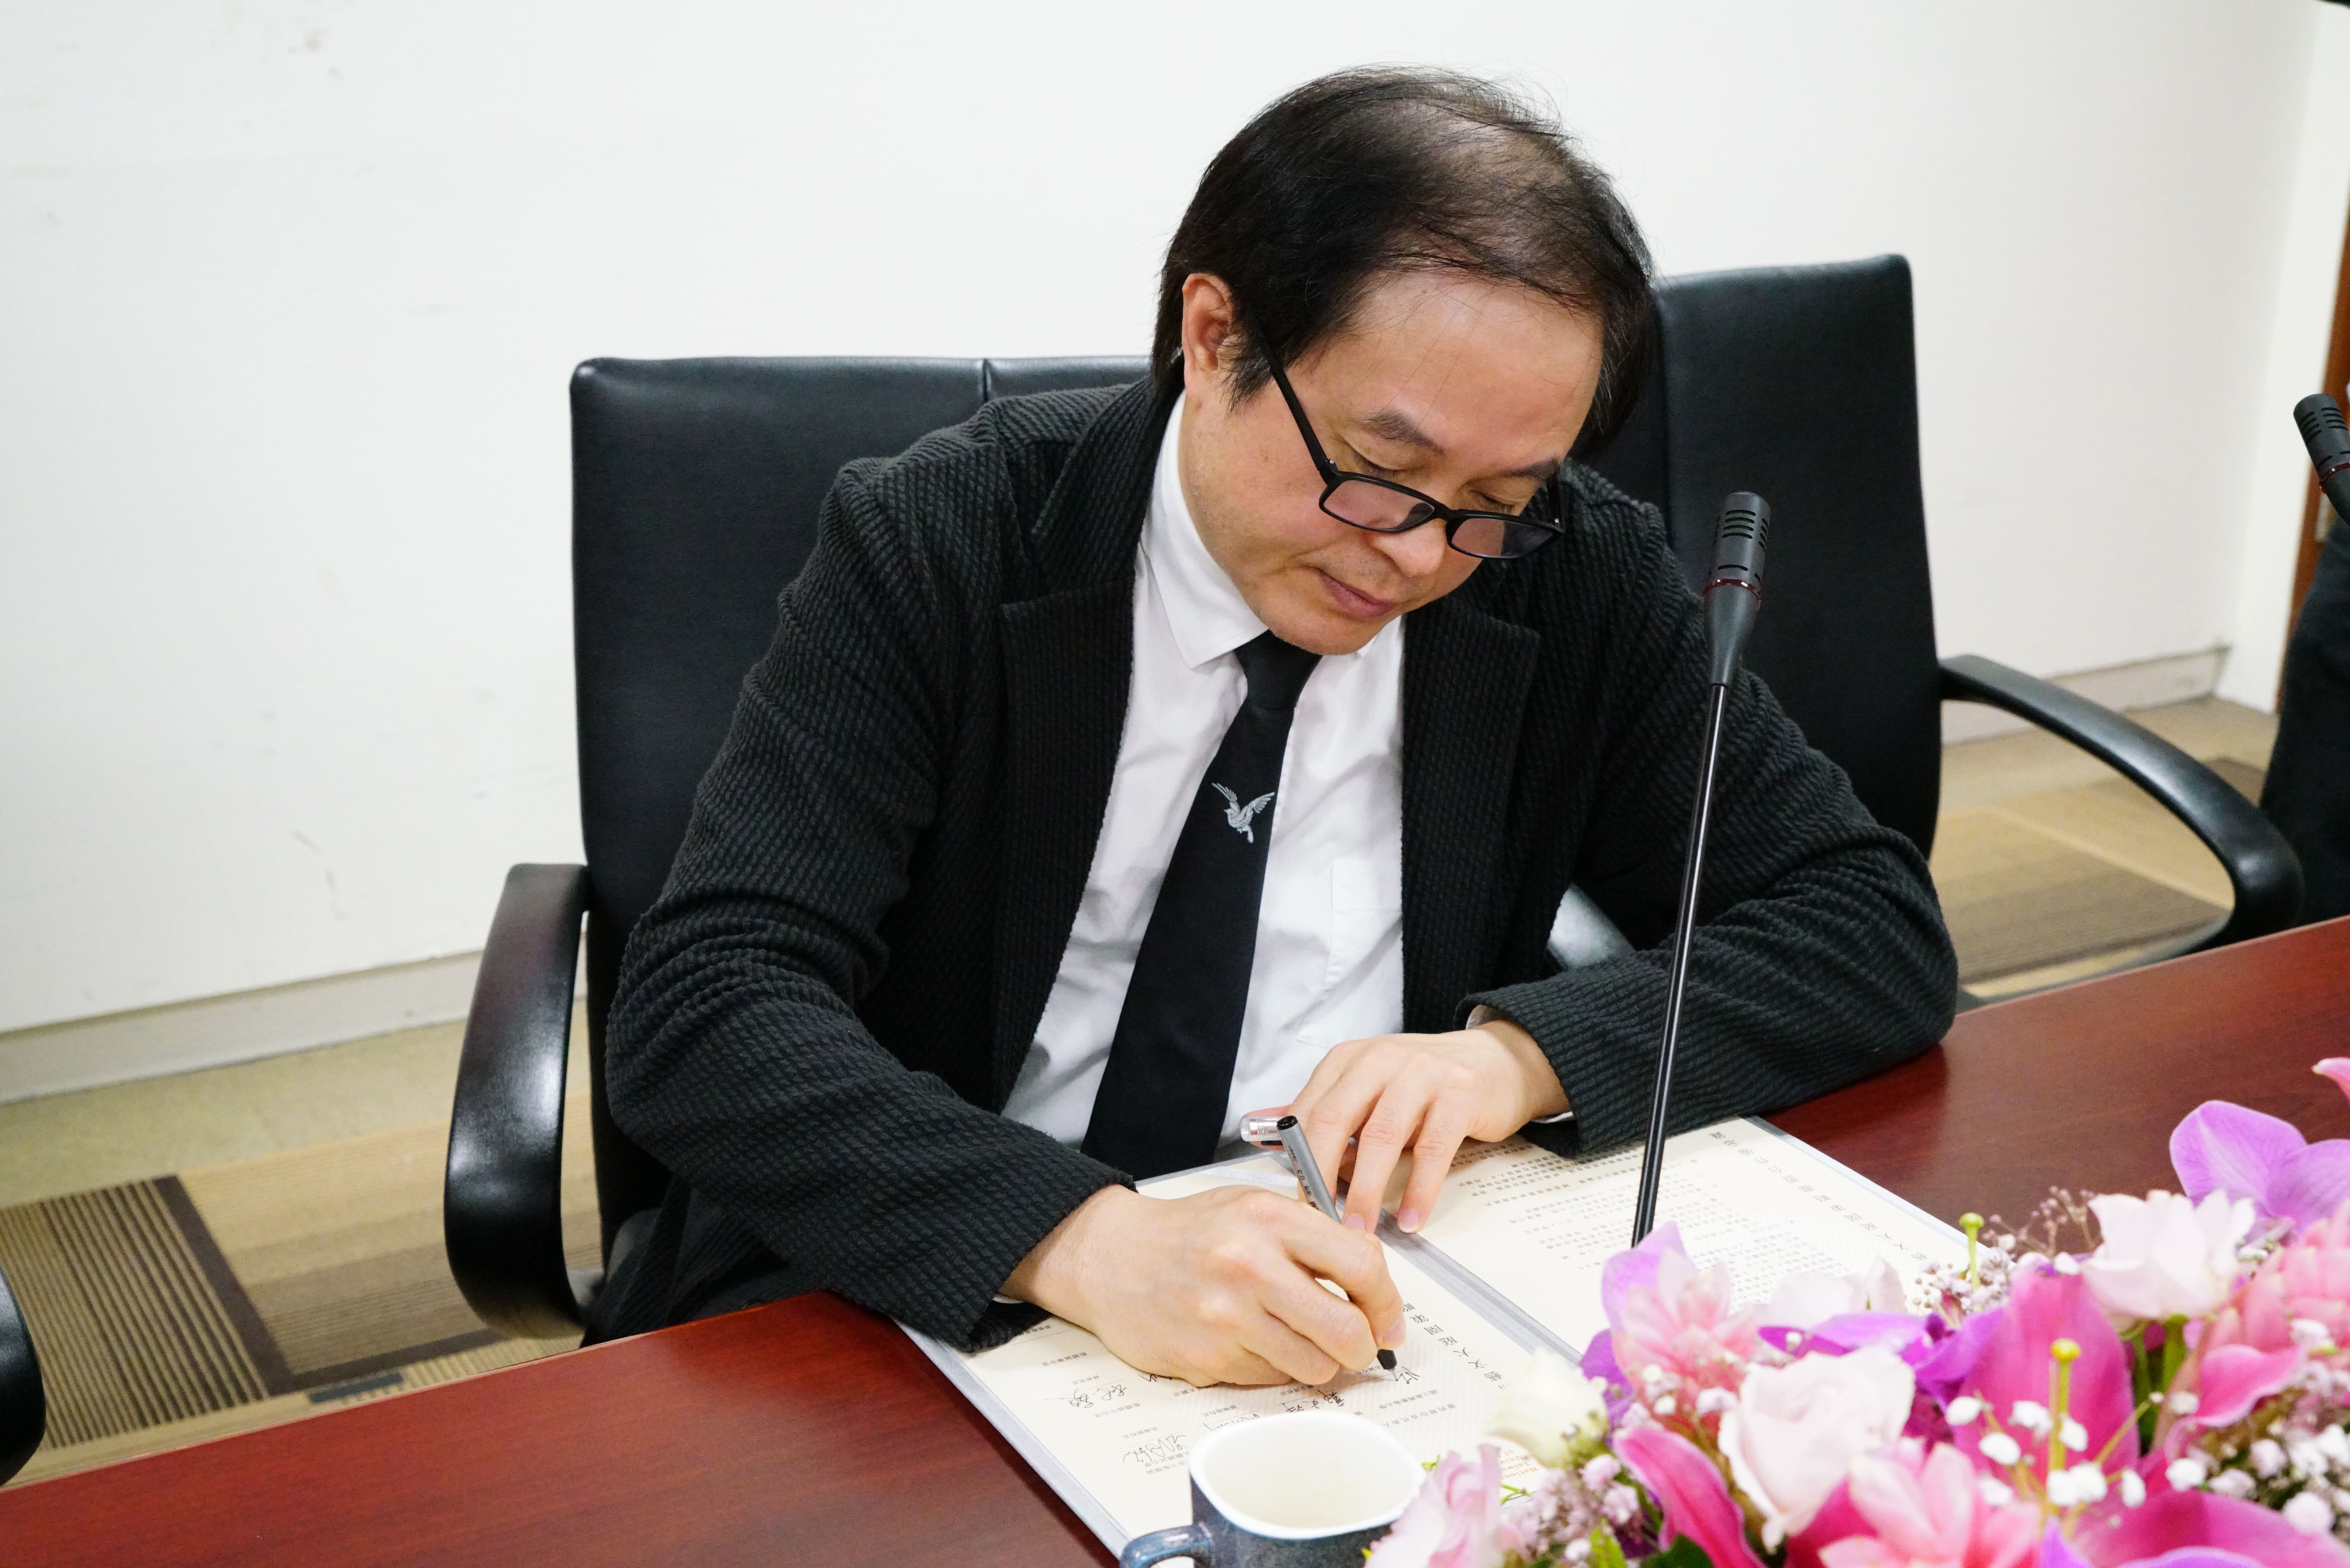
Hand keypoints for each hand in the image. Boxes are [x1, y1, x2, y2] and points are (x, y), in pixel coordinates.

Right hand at [1001, 1184, 1405, 1386]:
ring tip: (1300, 1341)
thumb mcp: (1253, 1209)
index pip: (1363, 1266)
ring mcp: (1227, 1317)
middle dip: (1364, 1347)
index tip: (1386, 1318)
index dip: (1387, 1302)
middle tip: (1358, 1345)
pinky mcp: (1207, 1358)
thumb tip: (1374, 1295)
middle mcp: (1250, 1265)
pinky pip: (1271, 1380)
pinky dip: (1274, 1369)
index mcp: (1270, 1218)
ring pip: (1315, 1367)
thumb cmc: (1189, 1233)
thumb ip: (1312, 1240)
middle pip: (1347, 1331)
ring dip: (1320, 1363)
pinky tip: (1252, 1343)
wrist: (1108, 1257)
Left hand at [1291, 1019, 1565, 1234]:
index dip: (1297, 1160)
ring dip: (1367, 1190)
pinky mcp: (1460, 1093)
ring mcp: (1422, 1073)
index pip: (1309, 1109)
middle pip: (1335, 1118)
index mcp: (1349, 1059)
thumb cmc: (1427, 1083)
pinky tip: (1412, 1220)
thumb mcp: (1372, 1089)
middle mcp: (1380, 1059)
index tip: (1295, 1202)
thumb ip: (1329, 1113)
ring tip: (1359, 1231)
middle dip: (1321, 1175)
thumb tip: (1274, 1142)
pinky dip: (1420, 1190)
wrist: (1499, 1061)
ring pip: (1382, 1137)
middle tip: (1319, 1221)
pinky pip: (1433, 1149)